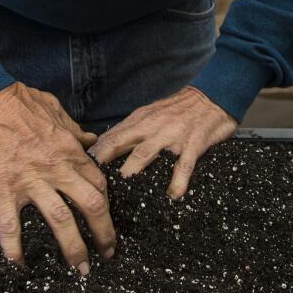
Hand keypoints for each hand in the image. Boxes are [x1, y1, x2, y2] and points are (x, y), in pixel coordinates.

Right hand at [0, 82, 115, 273]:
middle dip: (104, 234)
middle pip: (92, 206)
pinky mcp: (3, 190)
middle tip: (107, 254)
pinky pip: (11, 226)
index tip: (107, 220)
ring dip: (73, 249)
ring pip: (61, 221)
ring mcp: (30, 181)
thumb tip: (90, 140)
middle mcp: (56, 169)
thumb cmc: (16, 100)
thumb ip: (74, 129)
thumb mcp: (53, 108)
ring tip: (79, 269)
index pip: (99, 184)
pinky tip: (19, 265)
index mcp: (69, 150)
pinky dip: (15, 249)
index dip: (108, 206)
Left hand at [91, 86, 236, 199]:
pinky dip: (178, 181)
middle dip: (104, 160)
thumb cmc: (179, 109)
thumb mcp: (152, 114)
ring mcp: (172, 136)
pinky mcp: (192, 144)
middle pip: (121, 142)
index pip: (111, 136)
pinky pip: (183, 165)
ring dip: (133, 168)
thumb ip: (132, 130)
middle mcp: (152, 126)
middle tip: (92, 180)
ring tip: (125, 186)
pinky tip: (173, 195)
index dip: (95, 152)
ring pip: (146, 152)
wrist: (212, 97)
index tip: (80, 168)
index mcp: (140, 120)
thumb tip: (106, 147)